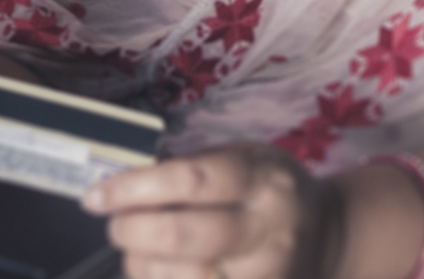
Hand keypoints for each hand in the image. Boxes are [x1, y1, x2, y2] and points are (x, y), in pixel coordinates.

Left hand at [84, 143, 338, 278]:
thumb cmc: (267, 191)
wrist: (326, 237)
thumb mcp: (243, 158)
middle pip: (183, 236)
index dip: (135, 188)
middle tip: (116, 224)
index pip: (192, 180)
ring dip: (142, 265)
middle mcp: (268, 229)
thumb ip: (192, 168)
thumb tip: (122, 184)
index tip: (97, 194)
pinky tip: (158, 271)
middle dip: (132, 231)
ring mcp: (265, 274)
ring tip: (140, 250)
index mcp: (263, 179)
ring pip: (183, 278)